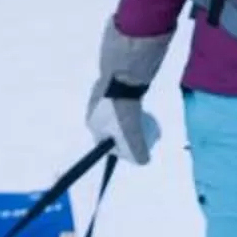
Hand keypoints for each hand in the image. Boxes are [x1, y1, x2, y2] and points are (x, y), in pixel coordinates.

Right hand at [87, 18, 172, 166]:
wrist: (123, 75)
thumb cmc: (123, 109)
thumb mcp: (132, 137)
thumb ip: (137, 153)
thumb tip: (143, 162)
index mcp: (93, 125)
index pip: (106, 145)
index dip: (123, 149)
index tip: (137, 148)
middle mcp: (93, 110)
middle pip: (112, 129)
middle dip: (128, 133)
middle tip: (143, 132)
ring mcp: (101, 96)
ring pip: (118, 113)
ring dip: (130, 117)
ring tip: (143, 116)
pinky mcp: (110, 84)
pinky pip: (121, 99)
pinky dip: (130, 103)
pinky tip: (139, 100)